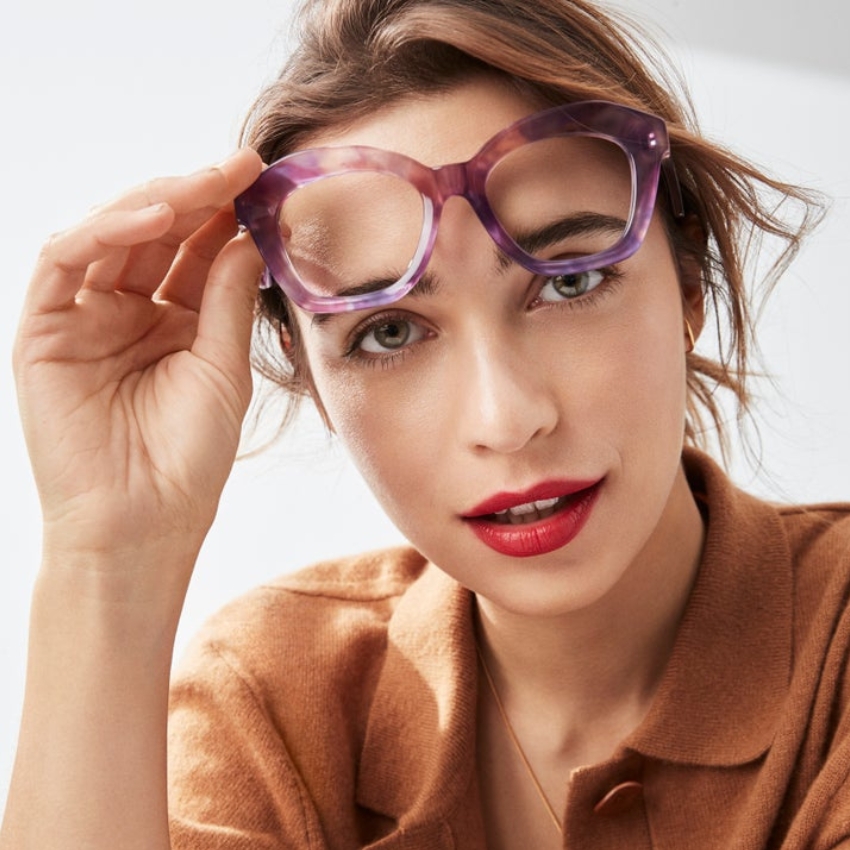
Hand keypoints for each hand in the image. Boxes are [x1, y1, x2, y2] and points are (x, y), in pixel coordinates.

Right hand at [13, 150, 264, 581]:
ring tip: (204, 183)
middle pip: (156, 235)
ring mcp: (82, 318)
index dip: (224, 213)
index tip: (262, 179)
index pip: (194, 251)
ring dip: (157, 203)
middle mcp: (126, 313)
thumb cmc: (189, 457)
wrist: (144, 523)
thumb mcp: (222, 367)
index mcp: (171, 323)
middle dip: (197, 196)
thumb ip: (227, 299)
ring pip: (110, 236)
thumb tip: (246, 236)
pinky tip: (154, 217)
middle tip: (239, 166)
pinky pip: (64, 261)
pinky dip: (104, 230)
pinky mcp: (43, 330)